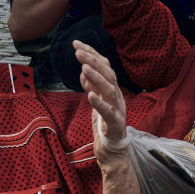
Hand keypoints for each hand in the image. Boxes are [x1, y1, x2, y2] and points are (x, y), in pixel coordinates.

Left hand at [75, 39, 127, 159]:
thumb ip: (92, 86)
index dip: (92, 54)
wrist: (114, 149)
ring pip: (110, 89)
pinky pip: (108, 112)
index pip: (104, 66)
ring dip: (97, 77)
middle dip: (93, 61)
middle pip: (108, 74)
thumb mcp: (96, 101)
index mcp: (112, 89)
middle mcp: (117, 96)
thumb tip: (84, 72)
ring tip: (84, 68)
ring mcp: (118, 109)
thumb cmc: (105, 124)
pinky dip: (99, 103)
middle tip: (78, 51)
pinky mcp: (115, 124)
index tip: (76, 44)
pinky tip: (89, 95)